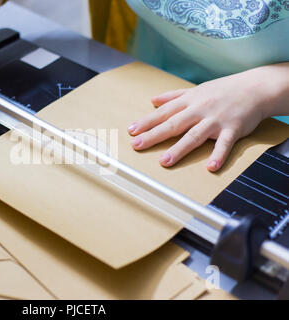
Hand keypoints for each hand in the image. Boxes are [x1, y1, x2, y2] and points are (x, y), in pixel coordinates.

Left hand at [127, 69, 280, 171]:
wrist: (256, 87)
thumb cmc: (223, 89)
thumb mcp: (196, 89)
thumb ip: (173, 96)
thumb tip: (152, 100)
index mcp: (189, 101)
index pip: (163, 113)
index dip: (147, 122)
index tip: (131, 131)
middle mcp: (199, 110)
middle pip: (173, 124)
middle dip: (154, 135)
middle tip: (137, 145)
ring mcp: (215, 120)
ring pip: (194, 135)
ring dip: (179, 149)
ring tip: (164, 161)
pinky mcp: (233, 129)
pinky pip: (224, 144)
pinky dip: (218, 155)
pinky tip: (211, 167)